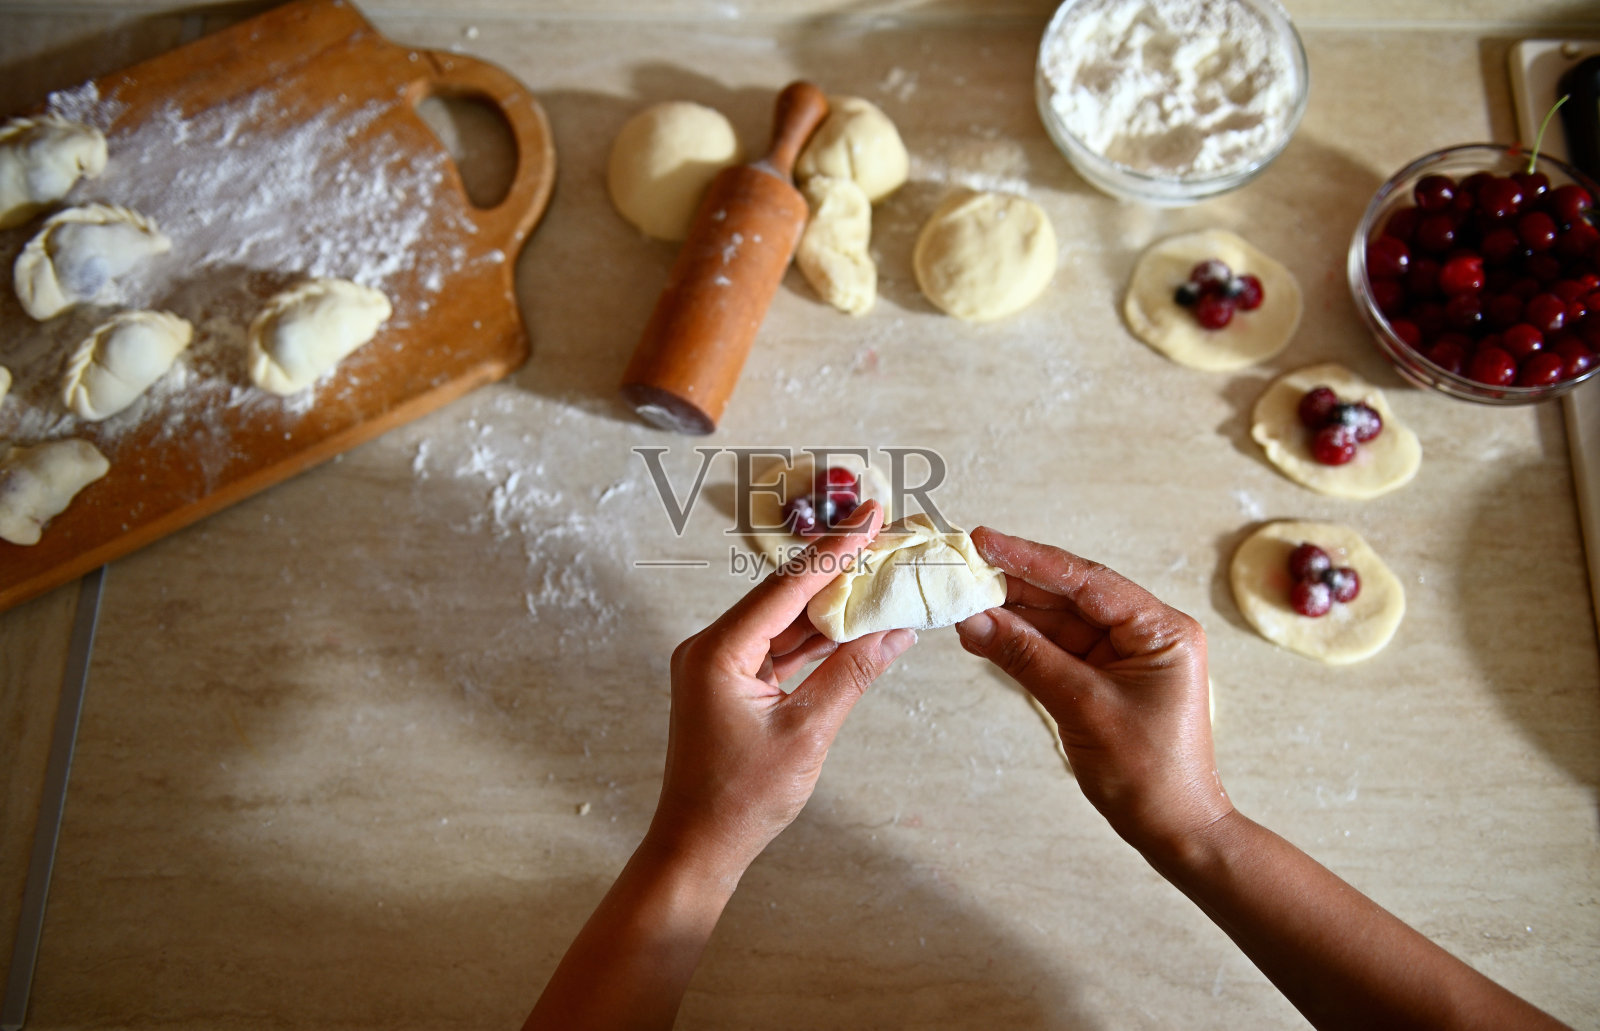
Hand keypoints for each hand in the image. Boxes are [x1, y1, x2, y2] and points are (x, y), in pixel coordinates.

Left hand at [648, 500, 916, 880]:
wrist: (698, 845)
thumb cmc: (741, 798)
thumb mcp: (808, 731)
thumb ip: (852, 674)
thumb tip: (896, 631)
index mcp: (719, 651)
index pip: (787, 586)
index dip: (836, 549)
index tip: (871, 515)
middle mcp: (712, 647)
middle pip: (785, 594)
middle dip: (837, 565)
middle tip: (883, 532)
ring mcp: (721, 665)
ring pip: (785, 620)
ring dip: (831, 601)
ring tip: (879, 571)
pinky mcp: (733, 683)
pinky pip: (780, 647)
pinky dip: (817, 637)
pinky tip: (856, 622)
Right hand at [954, 527, 1228, 852]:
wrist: (1173, 829)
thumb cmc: (1148, 773)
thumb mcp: (1083, 707)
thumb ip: (1027, 658)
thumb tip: (975, 620)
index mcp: (1160, 628)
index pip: (1087, 581)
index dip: (1032, 559)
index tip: (985, 542)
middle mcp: (1145, 633)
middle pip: (1070, 596)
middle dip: (1016, 585)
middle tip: (964, 568)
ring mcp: (1123, 655)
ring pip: (1058, 623)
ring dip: (1012, 616)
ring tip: (962, 603)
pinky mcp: (1104, 678)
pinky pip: (1056, 650)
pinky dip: (1020, 644)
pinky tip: (983, 633)